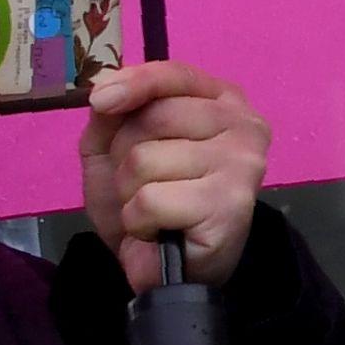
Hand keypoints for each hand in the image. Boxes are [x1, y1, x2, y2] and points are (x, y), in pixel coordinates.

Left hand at [76, 62, 269, 291]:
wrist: (167, 269)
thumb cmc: (148, 200)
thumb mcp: (115, 148)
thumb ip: (110, 113)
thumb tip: (103, 88)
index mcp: (221, 102)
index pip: (176, 75)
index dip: (136, 82)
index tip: (101, 100)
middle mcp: (243, 125)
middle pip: (154, 117)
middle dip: (125, 155)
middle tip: (142, 184)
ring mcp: (243, 164)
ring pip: (145, 160)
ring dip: (129, 193)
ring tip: (152, 210)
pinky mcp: (230, 204)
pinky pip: (150, 200)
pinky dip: (138, 221)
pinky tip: (159, 230)